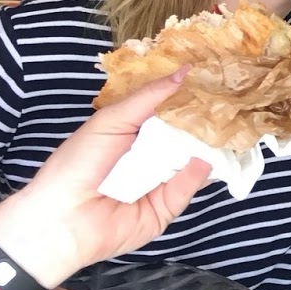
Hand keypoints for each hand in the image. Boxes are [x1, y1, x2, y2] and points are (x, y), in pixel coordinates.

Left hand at [0, 72, 211, 285]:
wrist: (61, 218)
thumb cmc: (78, 163)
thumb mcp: (111, 120)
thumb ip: (149, 96)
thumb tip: (186, 71)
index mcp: (135, 132)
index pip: (170, 110)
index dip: (189, 96)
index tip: (213, 78)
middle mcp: (152, 155)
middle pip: (187, 133)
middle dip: (206, 118)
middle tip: (229, 100)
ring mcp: (162, 180)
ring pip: (194, 157)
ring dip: (209, 142)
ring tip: (229, 123)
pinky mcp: (169, 205)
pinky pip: (189, 185)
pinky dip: (197, 171)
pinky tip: (205, 155)